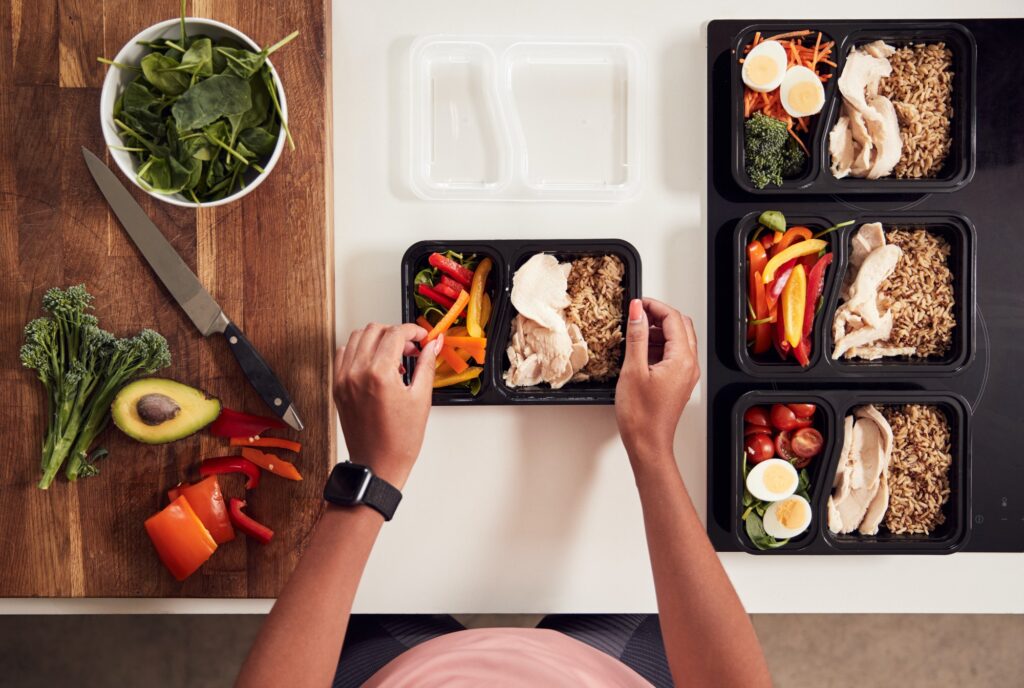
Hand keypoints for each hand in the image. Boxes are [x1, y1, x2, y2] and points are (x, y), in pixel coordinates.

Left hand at [333, 324, 441, 488]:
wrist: (378, 465)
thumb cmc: (399, 440)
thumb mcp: (421, 398)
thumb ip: (427, 364)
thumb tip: (434, 344)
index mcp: (379, 374)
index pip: (395, 333)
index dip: (413, 331)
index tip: (423, 337)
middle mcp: (356, 373)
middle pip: (375, 330)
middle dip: (396, 333)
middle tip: (412, 347)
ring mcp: (343, 379)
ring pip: (357, 337)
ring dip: (377, 339)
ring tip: (394, 355)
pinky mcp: (337, 387)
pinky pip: (344, 354)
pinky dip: (360, 350)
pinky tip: (376, 364)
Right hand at [615, 298, 699, 467]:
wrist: (647, 444)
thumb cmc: (641, 416)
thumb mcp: (633, 370)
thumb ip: (637, 336)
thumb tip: (637, 311)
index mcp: (682, 359)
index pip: (673, 319)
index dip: (655, 306)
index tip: (637, 303)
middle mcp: (689, 365)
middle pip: (680, 326)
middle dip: (658, 316)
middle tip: (636, 314)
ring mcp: (685, 374)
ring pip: (677, 340)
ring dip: (658, 331)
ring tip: (635, 333)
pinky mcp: (678, 382)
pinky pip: (673, 355)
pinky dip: (658, 346)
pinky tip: (640, 351)